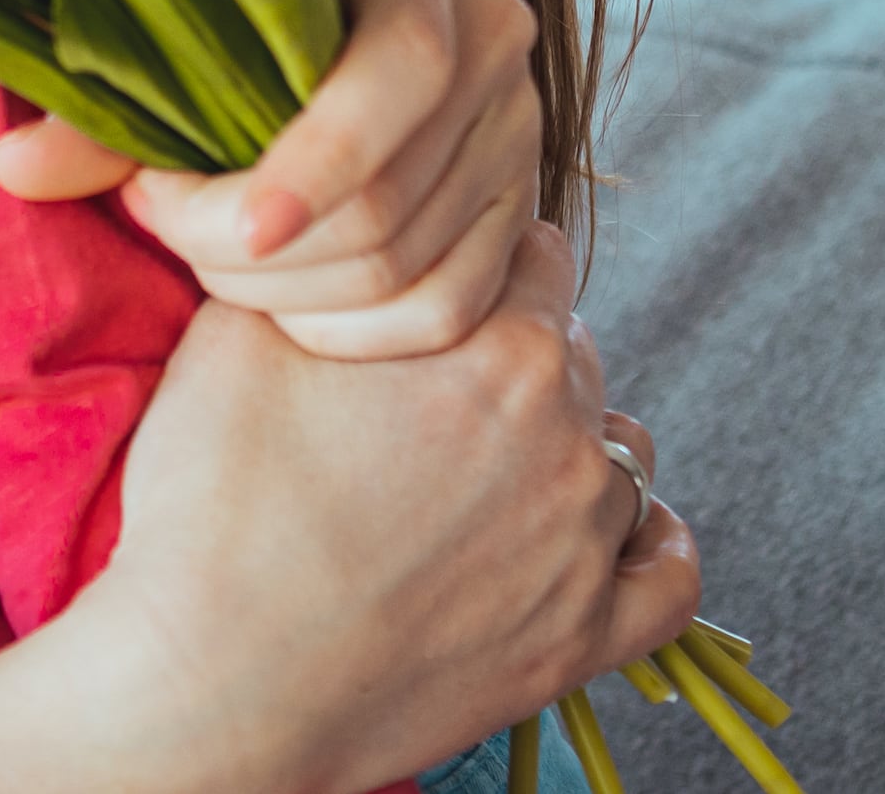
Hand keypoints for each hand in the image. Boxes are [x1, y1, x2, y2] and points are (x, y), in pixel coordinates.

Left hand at [0, 0, 541, 356]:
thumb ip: (105, 96)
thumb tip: (10, 168)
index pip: (399, 71)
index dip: (317, 162)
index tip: (232, 227)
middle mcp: (495, 39)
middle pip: (389, 201)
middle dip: (250, 245)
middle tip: (159, 212)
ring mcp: (519, 129)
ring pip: (411, 269)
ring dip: (285, 293)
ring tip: (202, 244)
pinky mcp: (520, 204)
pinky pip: (449, 311)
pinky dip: (353, 334)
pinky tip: (279, 304)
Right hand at [34, 226, 700, 793]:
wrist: (214, 685)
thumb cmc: (213, 506)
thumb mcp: (237, 332)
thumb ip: (315, 258)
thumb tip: (317, 200)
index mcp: (497, 344)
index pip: (530, 250)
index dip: (466, 256)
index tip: (422, 281)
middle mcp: (565, 433)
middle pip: (570, 347)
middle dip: (509, 346)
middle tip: (426, 382)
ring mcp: (585, 546)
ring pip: (620, 449)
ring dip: (567, 439)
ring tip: (486, 461)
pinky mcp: (583, 642)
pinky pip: (671, 578)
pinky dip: (650, 545)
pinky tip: (605, 533)